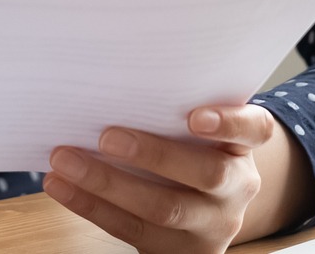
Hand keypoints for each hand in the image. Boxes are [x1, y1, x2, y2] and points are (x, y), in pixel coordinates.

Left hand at [45, 104, 313, 251]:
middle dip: (153, 155)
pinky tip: (61, 186)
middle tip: (106, 136)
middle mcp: (236, 188)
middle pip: (205, 174)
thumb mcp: (200, 132)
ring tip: (65, 159)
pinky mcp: (177, 251)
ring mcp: (210, 225)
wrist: (204, 211)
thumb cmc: (190, 150)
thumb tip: (112, 77)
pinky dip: (90, 206)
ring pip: (163, 209)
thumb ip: (174, 109)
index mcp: (243, 147)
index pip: (253, 129)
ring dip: (107, 184)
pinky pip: (131, 230)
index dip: (228, 123)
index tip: (194, 116)